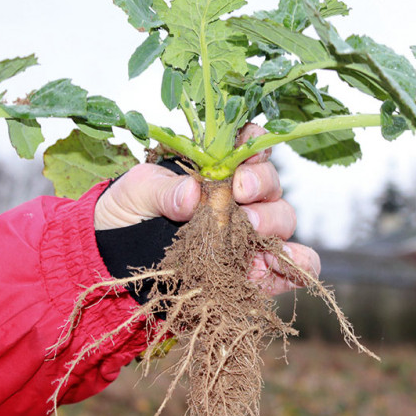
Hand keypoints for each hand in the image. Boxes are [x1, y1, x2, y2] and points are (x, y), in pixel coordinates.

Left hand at [94, 124, 319, 294]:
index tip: (243, 158)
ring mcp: (250, 234)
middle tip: (240, 196)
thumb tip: (192, 193)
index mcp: (215, 168)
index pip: (249, 146)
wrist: (117, 261)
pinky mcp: (256, 270)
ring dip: (274, 223)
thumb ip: (162, 190)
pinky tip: (287, 265)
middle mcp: (240, 198)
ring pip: (282, 220)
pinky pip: (291, 265)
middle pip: (270, 183)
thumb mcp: (135, 193)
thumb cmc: (127, 213)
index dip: (255, 145)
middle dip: (261, 186)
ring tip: (251, 230)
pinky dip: (298, 264)